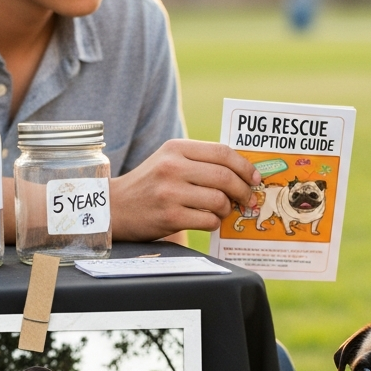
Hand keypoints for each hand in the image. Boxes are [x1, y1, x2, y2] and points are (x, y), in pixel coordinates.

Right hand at [110, 139, 261, 240]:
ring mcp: (170, 192)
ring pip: (219, 200)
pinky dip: (214, 223)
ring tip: (222, 210)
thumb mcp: (170, 161)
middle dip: (243, 190)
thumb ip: (201, 161)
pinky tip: (208, 221)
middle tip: (248, 199)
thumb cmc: (150, 184)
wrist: (115, 208)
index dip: (244, 166)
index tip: (255, 178)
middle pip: (225, 177)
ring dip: (227, 209)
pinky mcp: (169, 216)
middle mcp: (172, 167)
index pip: (222, 152)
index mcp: (176, 148)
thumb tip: (243, 172)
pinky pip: (208, 220)